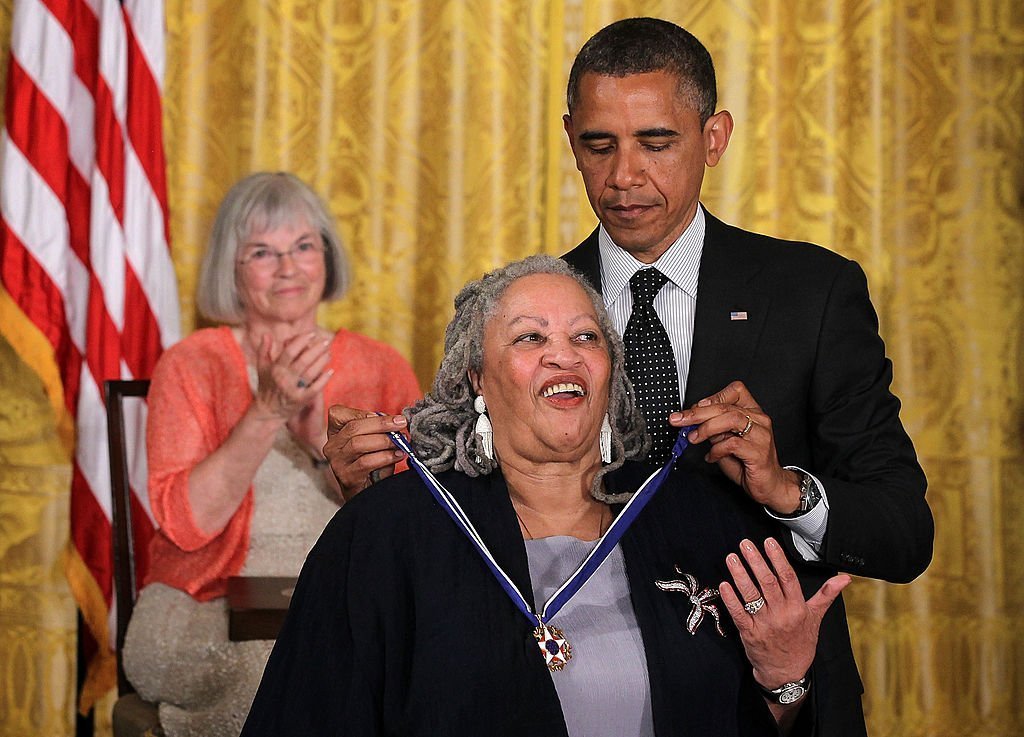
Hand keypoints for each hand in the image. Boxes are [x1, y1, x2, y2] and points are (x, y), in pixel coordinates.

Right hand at [252, 332, 333, 422]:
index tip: (312, 334)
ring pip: (310, 373)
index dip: (301, 341)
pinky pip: (314, 388)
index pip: (289, 352)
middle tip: (325, 341)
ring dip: (321, 362)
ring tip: (328, 353)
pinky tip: (330, 371)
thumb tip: (266, 334)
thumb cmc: (266, 386)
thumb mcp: (262, 368)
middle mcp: (284, 379)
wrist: (268, 412)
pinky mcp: (301, 400)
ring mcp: (293, 390)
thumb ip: (264, 350)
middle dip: (315, 350)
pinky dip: (323, 379)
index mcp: (275, 369)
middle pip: (302, 361)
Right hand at [324, 406, 407, 501]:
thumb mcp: (371, 442)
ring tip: (400, 442)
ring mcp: (337, 462)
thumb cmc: (371, 464)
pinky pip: (366, 462)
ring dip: (384, 441)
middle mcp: (332, 446)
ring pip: (358, 444)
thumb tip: (395, 421)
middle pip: (354, 427)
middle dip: (381, 424)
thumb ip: (376, 429)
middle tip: (401, 423)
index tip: (385, 416)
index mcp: (335, 433)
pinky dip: (385, 457)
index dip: (362, 412)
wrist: (366, 495)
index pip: (338, 413)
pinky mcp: (347, 477)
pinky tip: (397, 455)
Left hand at [670, 380, 799, 513]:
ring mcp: (761, 435)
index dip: (713, 397)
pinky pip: (732, 443)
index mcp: (752, 412)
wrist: (769, 484)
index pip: (735, 390)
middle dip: (697, 413)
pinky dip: (716, 449)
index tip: (694, 408)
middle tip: (679, 420)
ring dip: (706, 428)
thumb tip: (692, 420)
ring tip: (694, 438)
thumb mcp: (725, 440)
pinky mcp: (759, 452)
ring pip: (730, 419)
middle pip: (725, 406)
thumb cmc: (747, 462)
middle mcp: (759, 420)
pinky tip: (711, 456)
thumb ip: (713, 428)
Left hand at [719, 537, 849, 689]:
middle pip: (767, 583)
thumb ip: (826, 594)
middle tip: (745, 544)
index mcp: (798, 608)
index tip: (768, 542)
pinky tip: (724, 585)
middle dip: (755, 561)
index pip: (788, 578)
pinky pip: (739, 614)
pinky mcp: (749, 634)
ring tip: (732, 558)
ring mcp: (765, 624)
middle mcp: (782, 615)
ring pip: (751, 595)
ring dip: (740, 575)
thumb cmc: (801, 642)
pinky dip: (731, 599)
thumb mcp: (816, 618)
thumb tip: (844, 578)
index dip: (778, 558)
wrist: (787, 672)